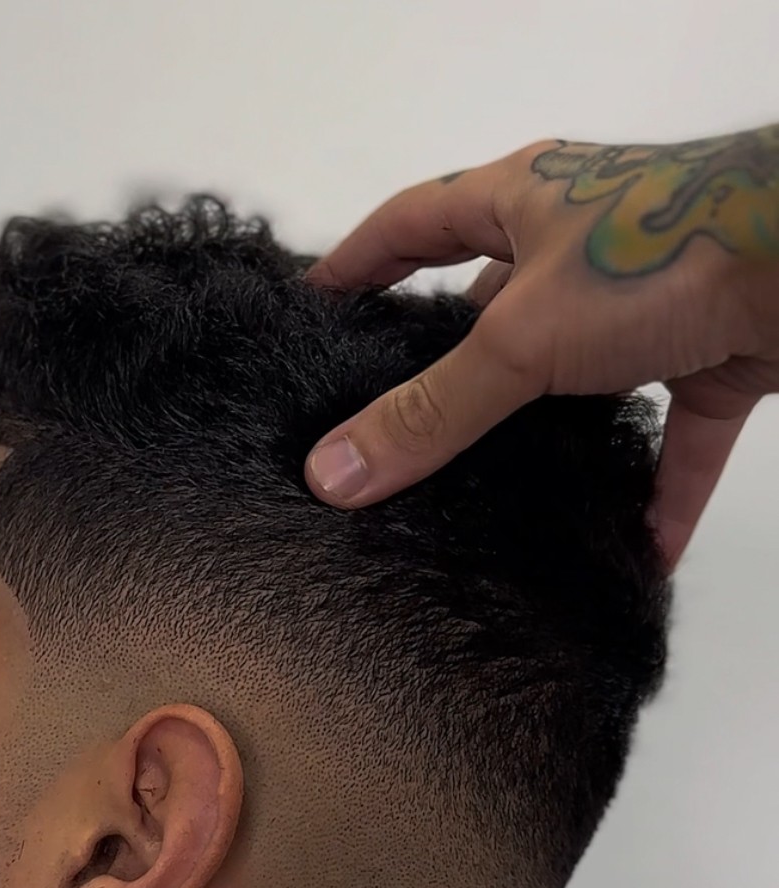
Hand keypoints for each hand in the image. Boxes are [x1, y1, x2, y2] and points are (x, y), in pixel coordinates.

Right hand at [304, 125, 778, 567]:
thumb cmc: (656, 254)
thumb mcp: (519, 338)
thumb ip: (430, 411)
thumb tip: (330, 474)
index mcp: (521, 200)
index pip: (409, 224)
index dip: (354, 263)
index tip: (310, 315)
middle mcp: (577, 245)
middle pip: (489, 309)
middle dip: (447, 371)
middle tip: (389, 437)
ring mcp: (648, 300)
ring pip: (575, 379)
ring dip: (543, 439)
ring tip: (485, 503)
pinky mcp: (711, 351)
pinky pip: (670, 436)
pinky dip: (652, 493)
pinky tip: (631, 553)